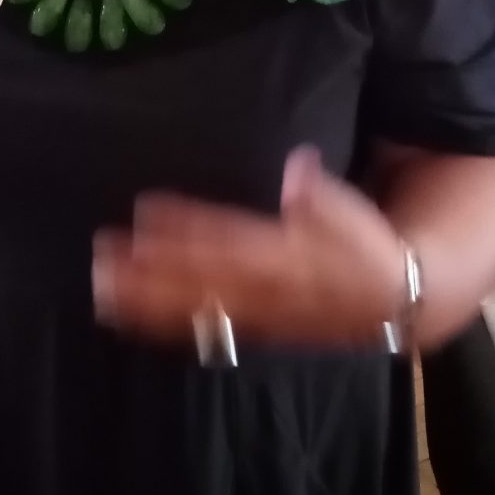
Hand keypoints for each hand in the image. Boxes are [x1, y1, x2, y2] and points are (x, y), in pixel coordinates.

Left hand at [92, 147, 404, 348]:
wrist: (394, 302)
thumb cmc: (364, 246)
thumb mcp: (354, 216)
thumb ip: (322, 197)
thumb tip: (299, 166)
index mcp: (286, 258)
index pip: (228, 241)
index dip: (186, 229)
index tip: (144, 212)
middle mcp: (265, 291)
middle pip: (199, 282)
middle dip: (148, 274)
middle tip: (100, 259)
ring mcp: (255, 314)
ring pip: (194, 310)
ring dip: (146, 300)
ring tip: (101, 287)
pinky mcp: (251, 327)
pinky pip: (202, 328)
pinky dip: (164, 322)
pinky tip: (130, 313)